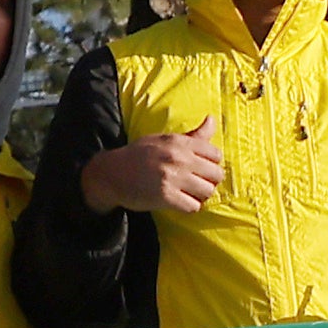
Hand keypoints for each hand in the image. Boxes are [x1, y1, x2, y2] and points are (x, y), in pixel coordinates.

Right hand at [84, 118, 224, 214]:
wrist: (111, 173)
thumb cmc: (140, 155)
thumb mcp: (165, 139)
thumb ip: (192, 136)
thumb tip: (212, 119)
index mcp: (178, 142)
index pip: (216, 155)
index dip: (211, 165)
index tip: (200, 169)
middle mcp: (177, 158)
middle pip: (216, 175)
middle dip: (209, 182)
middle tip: (195, 184)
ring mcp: (172, 177)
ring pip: (207, 192)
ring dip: (200, 196)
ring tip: (187, 193)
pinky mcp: (166, 196)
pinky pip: (193, 207)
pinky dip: (189, 207)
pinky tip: (179, 202)